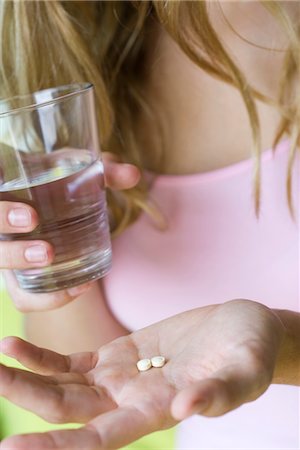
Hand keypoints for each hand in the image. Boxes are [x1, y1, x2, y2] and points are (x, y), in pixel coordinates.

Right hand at [0, 153, 139, 310]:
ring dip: (17, 260)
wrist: (54, 214)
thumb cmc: (60, 188)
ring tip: (51, 255)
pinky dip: (46, 298)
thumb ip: (103, 173)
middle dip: (2, 224)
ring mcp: (8, 252)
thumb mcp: (78, 176)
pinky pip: (23, 297)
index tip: (16, 194)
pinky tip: (79, 288)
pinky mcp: (21, 280)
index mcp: (7, 190)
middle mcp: (2, 222)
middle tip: (31, 219)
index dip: (0, 206)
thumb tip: (133, 175)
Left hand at [0, 299, 284, 448]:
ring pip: (63, 383)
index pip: (97, 440)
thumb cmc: (251, 352)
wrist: (243, 329)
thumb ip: (218, 394)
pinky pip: (74, 360)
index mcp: (156, 412)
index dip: (57, 447)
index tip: (12, 447)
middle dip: (26, 397)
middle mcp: (129, 400)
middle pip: (66, 409)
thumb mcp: (244, 372)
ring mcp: (120, 376)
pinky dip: (46, 356)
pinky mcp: (120, 352)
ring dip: (28, 373)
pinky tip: (19, 344)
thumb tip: (186, 411)